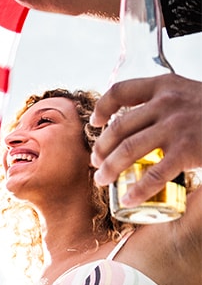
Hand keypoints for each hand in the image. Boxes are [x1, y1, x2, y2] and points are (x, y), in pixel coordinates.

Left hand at [90, 74, 201, 204]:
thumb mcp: (190, 95)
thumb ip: (166, 103)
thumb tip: (137, 123)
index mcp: (165, 85)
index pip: (120, 90)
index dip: (102, 107)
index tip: (94, 123)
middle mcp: (166, 103)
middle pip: (118, 126)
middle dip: (101, 147)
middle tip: (96, 161)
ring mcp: (175, 127)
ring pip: (127, 150)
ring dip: (109, 168)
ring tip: (101, 179)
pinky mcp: (187, 151)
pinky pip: (153, 174)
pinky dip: (137, 189)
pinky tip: (128, 199)